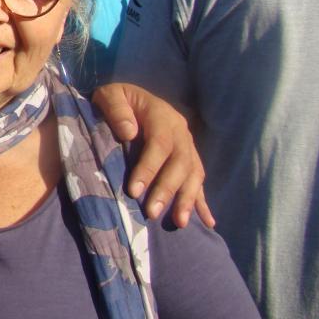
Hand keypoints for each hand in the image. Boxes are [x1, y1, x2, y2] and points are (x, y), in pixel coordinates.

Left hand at [91, 82, 213, 227]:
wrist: (130, 97)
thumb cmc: (117, 99)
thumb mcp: (109, 95)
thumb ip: (116, 110)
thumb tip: (129, 132)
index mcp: (161, 115)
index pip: (159, 144)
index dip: (149, 168)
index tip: (134, 191)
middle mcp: (180, 130)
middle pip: (180, 162)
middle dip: (167, 189)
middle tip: (151, 212)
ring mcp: (187, 145)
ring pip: (193, 173)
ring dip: (187, 199)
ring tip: (179, 223)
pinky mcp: (189, 158)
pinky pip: (199, 180)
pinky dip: (202, 201)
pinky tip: (208, 222)